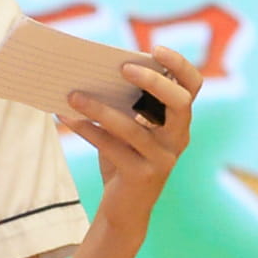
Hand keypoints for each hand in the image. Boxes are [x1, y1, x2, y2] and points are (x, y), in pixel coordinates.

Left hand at [64, 44, 199, 225]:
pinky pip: (112, 148)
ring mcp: (163, 159)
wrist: (124, 209)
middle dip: (153, 81)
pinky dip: (87, 130)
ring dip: (100, 108)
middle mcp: (179, 138)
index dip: (179, 65)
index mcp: (179, 121)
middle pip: (179, 103)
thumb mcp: (128, 128)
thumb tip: (91, 69)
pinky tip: (66, 117)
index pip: (192, 87)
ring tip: (72, 94)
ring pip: (133, 127)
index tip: (156, 49)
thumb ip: (123, 103)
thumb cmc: (123, 158)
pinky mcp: (142, 176)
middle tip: (122, 68)